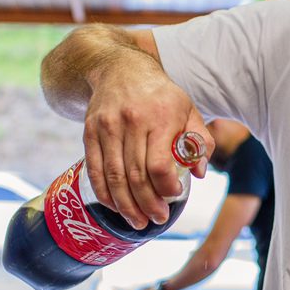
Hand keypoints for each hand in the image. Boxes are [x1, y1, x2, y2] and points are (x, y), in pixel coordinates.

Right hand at [81, 45, 210, 228]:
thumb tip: (198, 173)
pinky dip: (104, 192)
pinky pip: (94, 169)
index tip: (173, 197)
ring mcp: (107, 126)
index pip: (159, 163)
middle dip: (146, 204)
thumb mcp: (188, 110)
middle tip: (156, 220)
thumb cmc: (161, 95)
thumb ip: (200, 142)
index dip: (165, 187)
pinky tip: (115, 206)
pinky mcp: (89, 131)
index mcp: (161, 116)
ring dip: (125, 205)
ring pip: (113, 176)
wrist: (120, 67)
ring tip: (137, 221)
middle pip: (136, 175)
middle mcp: (132, 121)